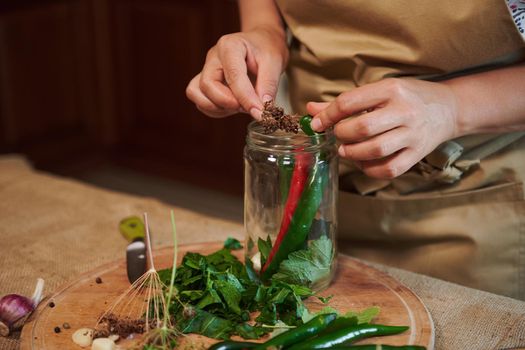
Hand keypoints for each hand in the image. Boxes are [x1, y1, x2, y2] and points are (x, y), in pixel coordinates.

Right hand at [186, 26, 287, 118]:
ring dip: (219, 107)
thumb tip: (262, 109)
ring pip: (197, 94)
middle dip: (227, 102)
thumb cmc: (266, 49)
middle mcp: (213, 57)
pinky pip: (201, 102)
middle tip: (249, 107)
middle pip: (207, 84)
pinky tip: (235, 106)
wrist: (261, 43)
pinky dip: (216, 110)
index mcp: (230, 46)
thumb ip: (269, 85)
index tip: (259, 112)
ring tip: (241, 106)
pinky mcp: (205, 83)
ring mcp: (206, 70)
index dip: (245, 97)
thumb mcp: (275, 62)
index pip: (233, 75)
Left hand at [307, 78, 458, 178]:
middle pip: (362, 128)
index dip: (327, 115)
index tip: (317, 124)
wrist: (448, 109)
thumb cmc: (408, 98)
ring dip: (352, 153)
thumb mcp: (380, 91)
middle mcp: (404, 111)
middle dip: (341, 135)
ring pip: (375, 150)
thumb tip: (311, 109)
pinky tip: (363, 162)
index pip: (350, 102)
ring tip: (346, 150)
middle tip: (338, 136)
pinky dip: (370, 169)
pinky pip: (389, 169)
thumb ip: (346, 102)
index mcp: (391, 90)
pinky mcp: (418, 154)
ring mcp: (413, 134)